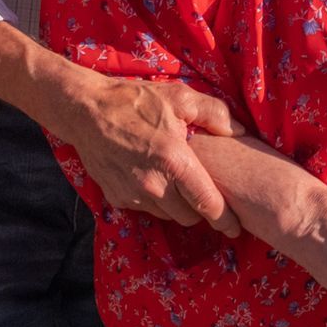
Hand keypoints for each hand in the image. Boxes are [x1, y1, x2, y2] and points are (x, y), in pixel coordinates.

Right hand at [55, 71, 244, 233]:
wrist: (87, 111)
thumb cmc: (137, 101)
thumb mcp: (180, 97)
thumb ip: (215, 114)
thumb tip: (239, 132)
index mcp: (175, 160)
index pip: (207, 203)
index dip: (225, 220)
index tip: (236, 229)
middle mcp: (154, 184)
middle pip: (189, 216)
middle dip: (200, 209)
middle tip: (203, 191)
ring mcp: (133, 195)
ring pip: (168, 215)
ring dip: (177, 205)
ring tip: (177, 182)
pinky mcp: (117, 198)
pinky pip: (146, 209)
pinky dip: (155, 200)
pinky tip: (153, 178)